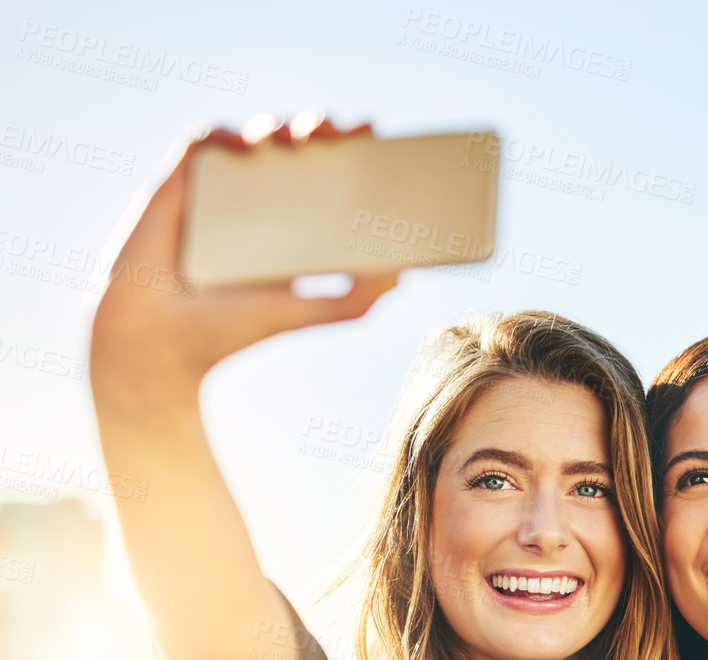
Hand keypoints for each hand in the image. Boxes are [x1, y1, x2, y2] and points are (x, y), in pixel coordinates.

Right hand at [90, 113, 400, 392]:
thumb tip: (403, 274)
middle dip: (318, 131)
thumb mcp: (305, 314)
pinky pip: (199, 142)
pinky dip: (225, 133)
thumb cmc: (228, 332)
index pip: (322, 177)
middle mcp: (252, 205)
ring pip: (249, 139)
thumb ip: (355, 298)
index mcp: (285, 228)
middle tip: (340, 131)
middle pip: (291, 150)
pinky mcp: (175, 187)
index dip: (346, 152)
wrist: (160, 341)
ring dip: (278, 125)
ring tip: (302, 134)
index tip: (373, 137)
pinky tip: (249, 145)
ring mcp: (213, 193)